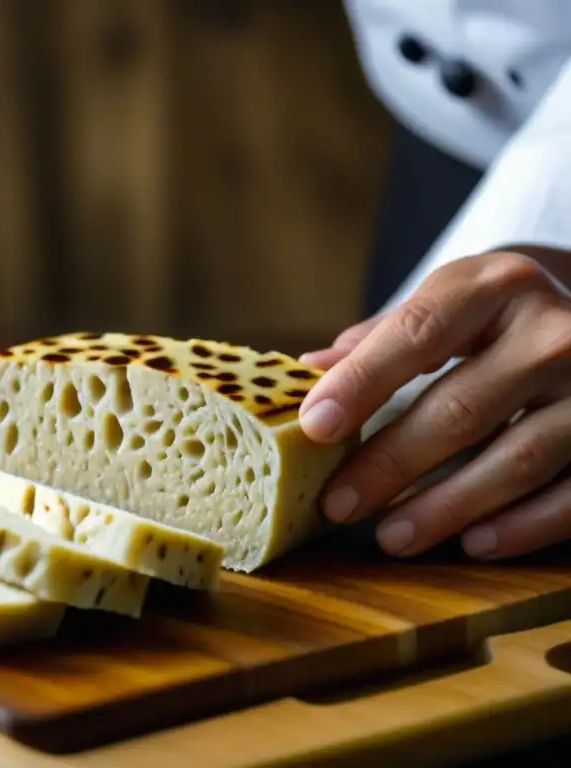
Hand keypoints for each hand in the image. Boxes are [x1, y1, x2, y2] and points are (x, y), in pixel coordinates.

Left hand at [296, 250, 570, 559]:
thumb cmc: (498, 317)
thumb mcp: (446, 305)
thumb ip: (381, 339)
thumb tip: (308, 371)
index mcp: (494, 287)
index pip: (415, 335)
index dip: (361, 383)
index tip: (313, 427)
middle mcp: (552, 330)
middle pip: (459, 409)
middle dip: (390, 464)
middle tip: (337, 504)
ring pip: (516, 459)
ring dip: (446, 507)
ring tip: (390, 536)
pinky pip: (570, 493)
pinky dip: (521, 525)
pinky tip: (471, 543)